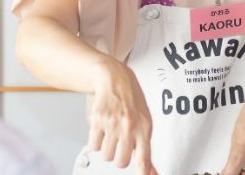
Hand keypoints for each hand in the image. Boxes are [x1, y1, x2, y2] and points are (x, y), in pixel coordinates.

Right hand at [87, 58, 157, 174]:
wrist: (114, 78)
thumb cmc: (131, 99)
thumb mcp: (144, 121)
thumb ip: (145, 148)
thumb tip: (151, 172)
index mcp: (145, 128)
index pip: (144, 158)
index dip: (142, 172)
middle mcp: (129, 127)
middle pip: (121, 162)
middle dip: (119, 157)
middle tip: (120, 145)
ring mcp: (113, 124)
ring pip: (106, 156)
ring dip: (107, 149)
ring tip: (111, 134)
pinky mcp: (98, 121)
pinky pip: (94, 146)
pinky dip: (96, 142)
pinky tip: (101, 131)